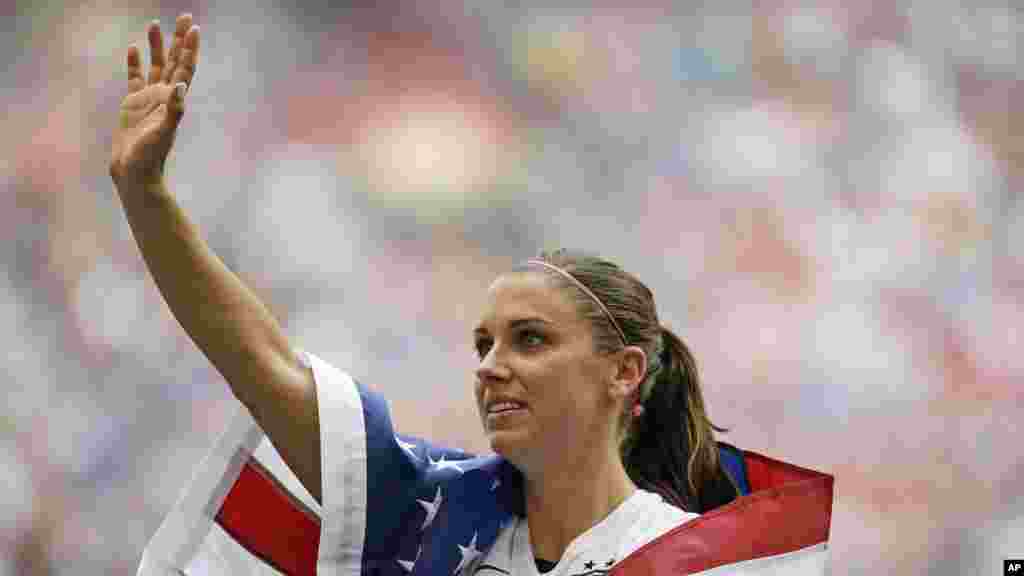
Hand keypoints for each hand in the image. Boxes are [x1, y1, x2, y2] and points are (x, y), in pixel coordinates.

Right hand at [109, 14, 199, 187]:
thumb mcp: (164, 132)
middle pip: (174, 62)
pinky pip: (135, 78)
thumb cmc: (150, 156)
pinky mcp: (132, 104)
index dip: (189, 49)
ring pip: (155, 66)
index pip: (185, 69)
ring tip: (155, 24)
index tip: (194, 28)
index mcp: (174, 100)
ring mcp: (148, 99)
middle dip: (179, 40)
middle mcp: (164, 96)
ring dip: (157, 46)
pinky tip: (135, 49)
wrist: (135, 171)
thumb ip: (174, 110)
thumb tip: (181, 87)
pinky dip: (135, 63)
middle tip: (184, 17)